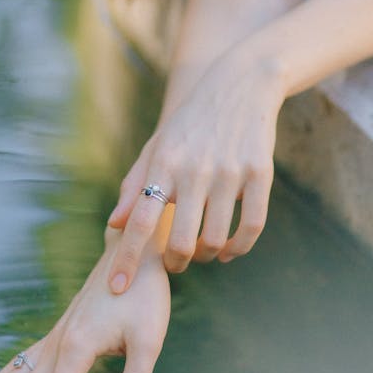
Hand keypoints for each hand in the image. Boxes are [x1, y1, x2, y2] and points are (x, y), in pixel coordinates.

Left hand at [107, 44, 284, 290]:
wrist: (240, 84)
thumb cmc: (191, 121)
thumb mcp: (158, 145)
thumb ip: (134, 184)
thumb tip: (113, 225)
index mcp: (164, 162)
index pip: (139, 220)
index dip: (127, 258)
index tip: (117, 288)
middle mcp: (194, 168)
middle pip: (178, 239)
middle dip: (174, 262)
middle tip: (175, 262)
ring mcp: (229, 171)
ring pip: (215, 239)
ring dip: (206, 255)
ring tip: (202, 251)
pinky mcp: (260, 173)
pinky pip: (251, 227)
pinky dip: (239, 248)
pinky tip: (230, 249)